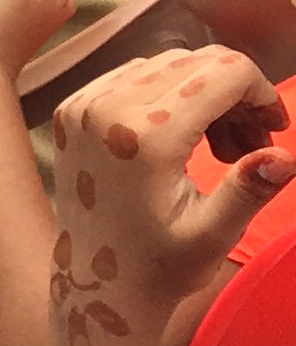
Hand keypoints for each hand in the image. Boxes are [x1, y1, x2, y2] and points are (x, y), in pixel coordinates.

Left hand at [48, 47, 292, 345]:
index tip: (274, 131)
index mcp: (143, 136)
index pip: (224, 72)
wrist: (95, 283)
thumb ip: (249, 189)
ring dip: (207, 93)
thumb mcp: (212, 234)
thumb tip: (285, 157)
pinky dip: (171, 94)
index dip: (263, 94)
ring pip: (168, 64)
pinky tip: (187, 138)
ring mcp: (82, 105)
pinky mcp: (71, 110)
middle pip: (198, 62)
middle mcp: (105, 108)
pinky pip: (134, 75)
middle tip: (250, 146)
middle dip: (238, 95)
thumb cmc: (160, 265)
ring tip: (223, 150)